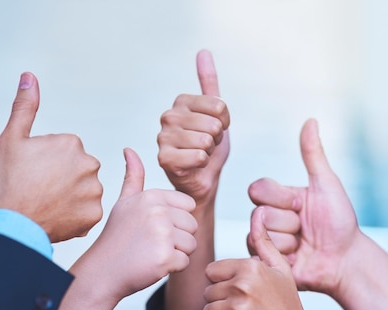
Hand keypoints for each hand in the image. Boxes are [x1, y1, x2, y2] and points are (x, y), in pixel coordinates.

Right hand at [0, 72, 103, 242]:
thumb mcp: (11, 139)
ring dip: (70, 197)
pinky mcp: (94, 215)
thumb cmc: (8, 181)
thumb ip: (25, 107)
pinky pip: (87, 213)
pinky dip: (75, 216)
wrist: (12, 223)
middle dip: (62, 179)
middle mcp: (89, 164)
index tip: (32, 173)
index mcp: (71, 143)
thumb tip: (29, 76)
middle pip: (77, 170)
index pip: (64, 151)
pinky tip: (57, 217)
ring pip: (83, 191)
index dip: (45, 163)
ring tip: (47, 204)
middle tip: (39, 190)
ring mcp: (94, 191)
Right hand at [71, 148, 197, 301]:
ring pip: (191, 245)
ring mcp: (162, 235)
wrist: (102, 272)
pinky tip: (151, 265)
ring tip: (151, 253)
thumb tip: (129, 150)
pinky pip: (185, 262)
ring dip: (175, 254)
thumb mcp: (124, 203)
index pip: (188, 206)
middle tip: (151, 244)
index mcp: (151, 196)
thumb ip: (133, 177)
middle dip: (177, 239)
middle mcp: (157, 212)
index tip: (152, 228)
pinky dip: (171, 268)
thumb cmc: (116, 239)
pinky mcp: (166, 257)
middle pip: (192, 226)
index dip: (175, 220)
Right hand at [157, 49, 229, 205]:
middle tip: (206, 146)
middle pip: (213, 124)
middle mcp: (168, 116)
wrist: (201, 179)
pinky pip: (199, 156)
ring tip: (199, 155)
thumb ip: (209, 84)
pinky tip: (193, 166)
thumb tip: (203, 52)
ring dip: (209, 151)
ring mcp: (163, 137)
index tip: (215, 131)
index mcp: (181, 102)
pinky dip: (202, 164)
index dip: (224, 122)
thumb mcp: (215, 113)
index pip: (219, 106)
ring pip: (206, 140)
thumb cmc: (208, 146)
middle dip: (216, 138)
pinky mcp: (163, 158)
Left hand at [203, 207, 315, 309]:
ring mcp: (238, 309)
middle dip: (222, 301)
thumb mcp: (281, 269)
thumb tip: (257, 213)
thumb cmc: (287, 306)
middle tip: (247, 309)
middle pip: (208, 291)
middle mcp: (243, 285)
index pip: (211, 272)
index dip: (224, 283)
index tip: (243, 292)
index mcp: (251, 267)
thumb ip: (264, 243)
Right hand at [247, 119, 359, 295]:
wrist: (345, 259)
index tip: (302, 205)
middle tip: (306, 230)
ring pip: (260, 235)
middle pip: (260, 214)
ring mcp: (264, 240)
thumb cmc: (340, 222)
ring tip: (303, 246)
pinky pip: (261, 254)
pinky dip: (283, 257)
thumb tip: (310, 120)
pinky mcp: (264, 261)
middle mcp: (266, 217)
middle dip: (289, 223)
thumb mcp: (326, 185)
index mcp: (277, 197)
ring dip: (288, 242)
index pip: (258, 189)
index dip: (282, 199)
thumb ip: (313, 154)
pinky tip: (296, 259)